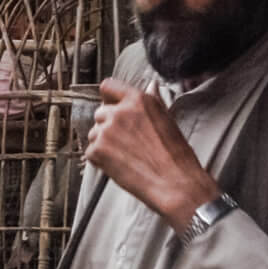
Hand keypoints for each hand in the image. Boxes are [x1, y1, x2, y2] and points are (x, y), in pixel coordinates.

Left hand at [83, 79, 219, 232]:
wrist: (175, 183)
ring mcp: (106, 131)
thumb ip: (152, 101)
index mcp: (139, 100)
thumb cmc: (176, 155)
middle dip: (109, 126)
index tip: (112, 107)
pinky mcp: (96, 150)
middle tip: (128, 142)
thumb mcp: (166, 119)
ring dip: (104, 143)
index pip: (108, 86)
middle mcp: (119, 112)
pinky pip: (91, 151)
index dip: (109, 98)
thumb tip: (151, 85)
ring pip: (94, 133)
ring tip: (128, 155)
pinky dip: (100, 160)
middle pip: (100, 113)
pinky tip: (121, 165)